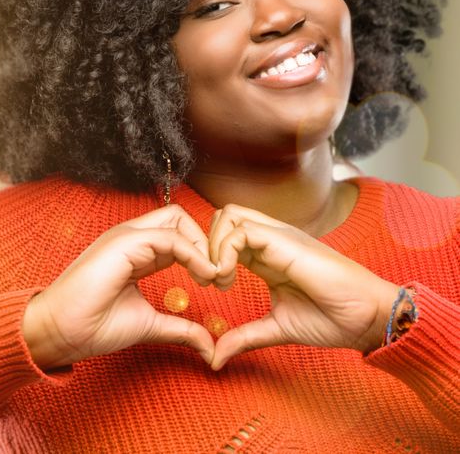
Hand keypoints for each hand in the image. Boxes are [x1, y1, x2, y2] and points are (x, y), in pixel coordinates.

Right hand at [23, 205, 233, 369]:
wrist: (60, 333)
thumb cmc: (92, 326)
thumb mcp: (149, 325)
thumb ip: (179, 328)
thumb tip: (209, 346)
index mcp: (136, 252)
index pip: (178, 233)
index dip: (203, 251)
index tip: (218, 282)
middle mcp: (130, 238)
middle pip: (180, 217)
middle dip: (207, 240)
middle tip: (220, 275)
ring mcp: (124, 237)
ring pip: (177, 219)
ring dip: (203, 245)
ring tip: (214, 277)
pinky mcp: (122, 244)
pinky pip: (168, 237)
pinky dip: (193, 253)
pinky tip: (203, 276)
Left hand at [208, 204, 400, 369]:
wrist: (368, 319)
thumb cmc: (332, 319)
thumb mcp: (276, 328)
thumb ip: (244, 337)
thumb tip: (215, 358)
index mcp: (268, 255)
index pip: (226, 235)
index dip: (208, 255)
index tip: (210, 286)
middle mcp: (271, 240)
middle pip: (222, 217)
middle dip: (203, 244)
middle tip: (208, 279)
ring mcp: (279, 236)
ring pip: (228, 215)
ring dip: (211, 246)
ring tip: (219, 280)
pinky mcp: (285, 242)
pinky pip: (241, 231)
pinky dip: (223, 252)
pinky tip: (228, 279)